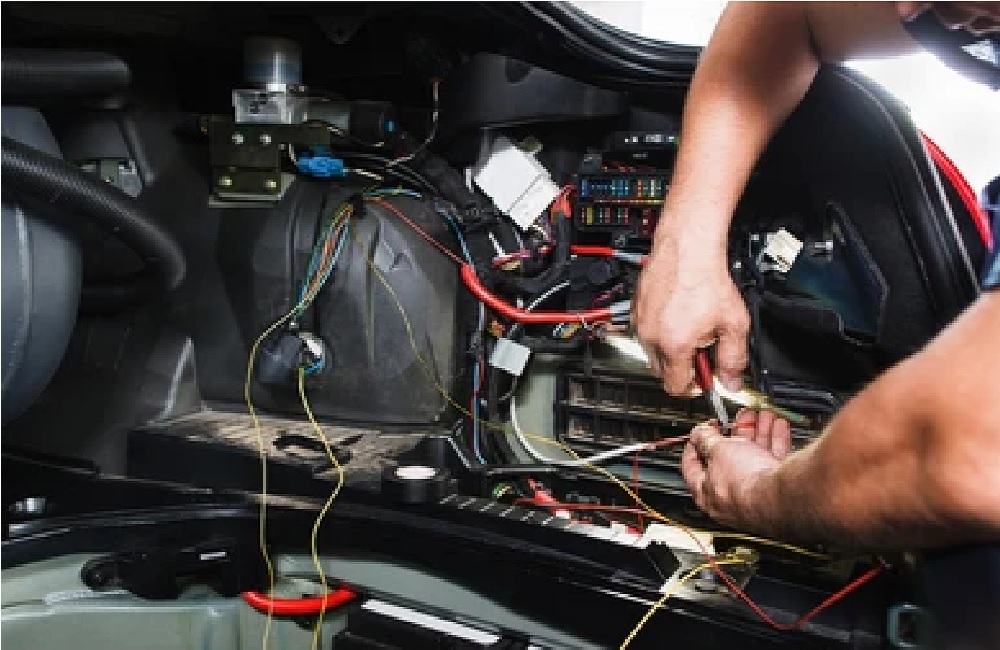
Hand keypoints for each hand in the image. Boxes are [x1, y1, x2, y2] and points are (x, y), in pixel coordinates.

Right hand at [633, 223, 749, 394]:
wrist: (688, 247)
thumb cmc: (708, 278)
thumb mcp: (734, 323)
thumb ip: (733, 359)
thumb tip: (732, 382)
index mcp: (675, 345)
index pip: (676, 387)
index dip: (694, 386)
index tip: (705, 376)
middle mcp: (652, 336)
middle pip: (662, 372)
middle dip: (682, 367)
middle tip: (702, 349)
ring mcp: (641, 322)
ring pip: (652, 352)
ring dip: (669, 349)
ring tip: (690, 327)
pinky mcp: (635, 309)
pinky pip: (645, 332)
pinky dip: (659, 331)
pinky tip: (677, 314)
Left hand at [681, 409, 791, 528]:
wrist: (782, 496)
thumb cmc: (744, 482)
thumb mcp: (717, 450)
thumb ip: (706, 439)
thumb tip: (698, 433)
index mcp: (707, 493)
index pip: (693, 468)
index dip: (695, 445)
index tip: (700, 432)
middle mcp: (731, 498)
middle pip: (728, 460)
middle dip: (735, 434)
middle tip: (737, 419)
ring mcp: (755, 496)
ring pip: (754, 458)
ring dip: (757, 433)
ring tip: (762, 416)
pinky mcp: (777, 491)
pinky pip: (773, 462)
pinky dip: (775, 442)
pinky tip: (778, 426)